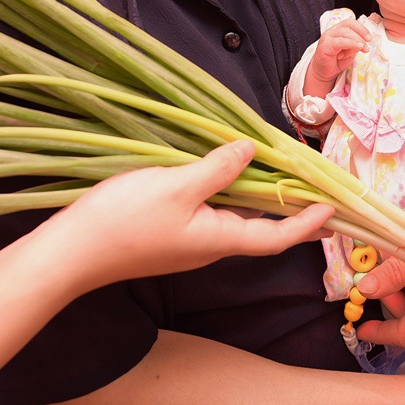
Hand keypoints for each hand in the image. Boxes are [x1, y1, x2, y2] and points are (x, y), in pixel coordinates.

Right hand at [44, 141, 333, 292]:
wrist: (70, 253)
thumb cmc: (124, 221)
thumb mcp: (176, 185)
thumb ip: (217, 169)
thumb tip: (252, 151)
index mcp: (218, 239)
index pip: (276, 237)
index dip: (308, 223)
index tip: (333, 208)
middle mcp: (208, 246)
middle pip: (260, 230)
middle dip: (291, 212)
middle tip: (317, 192)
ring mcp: (187, 242)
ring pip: (235, 220)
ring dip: (260, 201)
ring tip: (281, 179)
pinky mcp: (168, 235)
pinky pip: (212, 215)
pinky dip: (230, 196)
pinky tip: (227, 176)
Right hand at [309, 20, 369, 84]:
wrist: (324, 73)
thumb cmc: (336, 62)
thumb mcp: (350, 53)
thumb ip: (355, 46)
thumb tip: (362, 43)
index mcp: (338, 30)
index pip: (351, 23)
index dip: (362, 28)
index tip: (369, 38)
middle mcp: (332, 31)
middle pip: (349, 24)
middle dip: (361, 32)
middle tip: (368, 42)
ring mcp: (327, 37)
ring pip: (345, 31)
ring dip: (357, 39)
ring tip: (364, 48)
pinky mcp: (325, 45)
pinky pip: (340, 41)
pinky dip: (351, 43)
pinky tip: (358, 47)